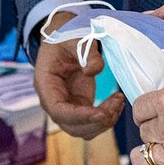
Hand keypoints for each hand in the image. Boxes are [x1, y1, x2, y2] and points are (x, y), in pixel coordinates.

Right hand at [33, 12, 125, 138]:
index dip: (79, 116)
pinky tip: (116, 102)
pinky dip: (106, 116)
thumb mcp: (75, 38)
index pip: (58, 110)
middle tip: (114, 105)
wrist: (64, 35)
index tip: (101, 113)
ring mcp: (67, 104)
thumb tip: (94, 71)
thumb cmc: (66, 36)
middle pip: (71, 126)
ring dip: (103, 122)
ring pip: (83, 129)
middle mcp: (54, 100)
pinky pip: (92, 120)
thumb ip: (86, 53)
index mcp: (45, 84)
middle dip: (95, 123)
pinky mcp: (79, 104)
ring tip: (118, 101)